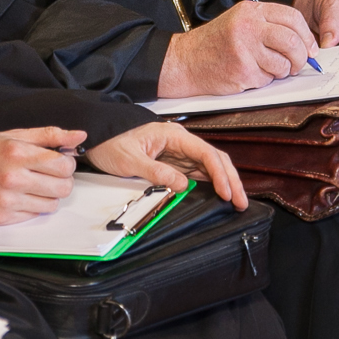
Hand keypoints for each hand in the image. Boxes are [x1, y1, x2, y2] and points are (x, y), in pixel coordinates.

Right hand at [0, 127, 82, 224]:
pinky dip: (31, 207)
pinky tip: (19, 195)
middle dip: (61, 180)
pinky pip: (32, 216)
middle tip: (48, 174)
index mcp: (18, 153)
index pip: (64, 166)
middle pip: (62, 188)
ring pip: (51, 205)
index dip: (66, 164)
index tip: (58, 162)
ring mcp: (7, 201)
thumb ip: (48, 135)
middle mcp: (13, 178)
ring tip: (32, 185)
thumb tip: (79, 136)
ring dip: (47, 195)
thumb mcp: (11, 135)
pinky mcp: (0, 218)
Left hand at [85, 121, 248, 208]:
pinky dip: (211, 184)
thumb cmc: (111, 144)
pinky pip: (198, 173)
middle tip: (242, 201)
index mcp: (174, 135)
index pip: (205, 153)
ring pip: (210, 166)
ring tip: (237, 202)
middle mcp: (181, 142)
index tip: (226, 192)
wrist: (97, 140)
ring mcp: (179, 153)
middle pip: (214, 159)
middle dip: (231, 179)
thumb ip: (156, 172)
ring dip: (225, 183)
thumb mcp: (130, 160)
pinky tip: (218, 196)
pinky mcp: (175, 163)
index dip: (219, 173)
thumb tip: (182, 185)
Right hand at [158, 1, 319, 97]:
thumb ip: (269, 26)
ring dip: (281, 72)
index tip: (310, 48)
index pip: (292, 17)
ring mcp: (245, 49)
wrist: (185, 61)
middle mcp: (249, 27)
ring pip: (283, 64)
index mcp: (251, 11)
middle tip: (298, 65)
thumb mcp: (240, 22)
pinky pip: (267, 79)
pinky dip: (264, 80)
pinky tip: (249, 74)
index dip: (306, 36)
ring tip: (267, 69)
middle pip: (292, 41)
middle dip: (301, 57)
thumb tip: (304, 43)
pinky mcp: (242, 71)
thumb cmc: (215, 43)